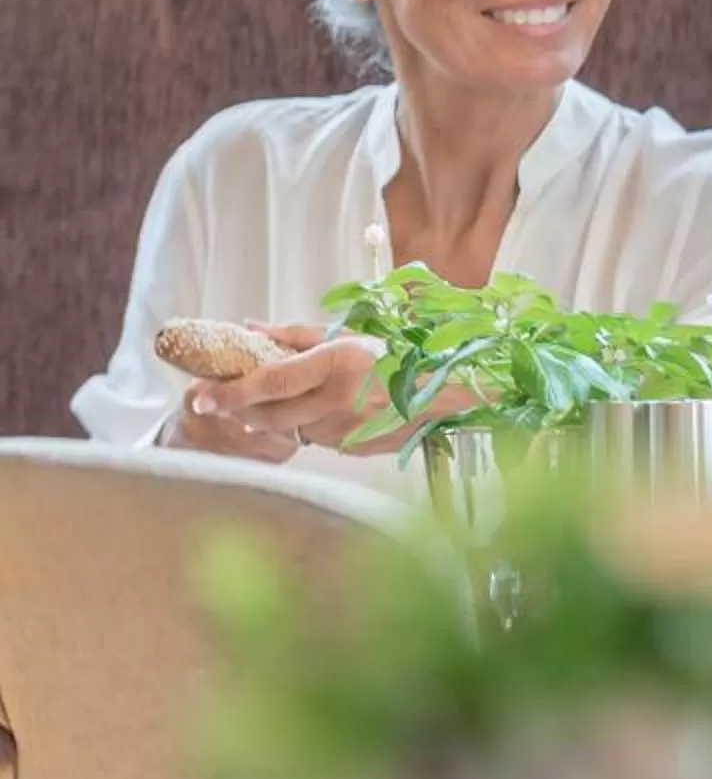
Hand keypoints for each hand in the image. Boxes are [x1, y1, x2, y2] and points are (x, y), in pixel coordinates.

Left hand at [166, 324, 384, 457]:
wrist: (445, 394)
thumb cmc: (400, 356)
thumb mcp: (348, 335)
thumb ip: (295, 335)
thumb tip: (250, 330)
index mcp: (338, 364)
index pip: (270, 382)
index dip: (230, 391)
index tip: (200, 396)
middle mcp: (338, 400)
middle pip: (268, 414)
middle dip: (240, 409)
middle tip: (221, 400)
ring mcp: (345, 429)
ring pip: (288, 429)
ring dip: (277, 417)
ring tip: (289, 398)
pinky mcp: (351, 448)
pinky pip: (314, 439)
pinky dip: (307, 426)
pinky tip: (323, 411)